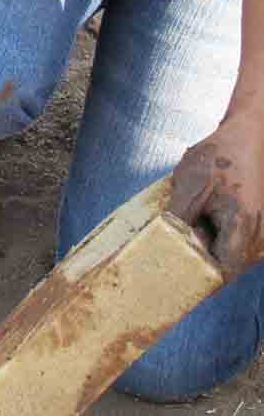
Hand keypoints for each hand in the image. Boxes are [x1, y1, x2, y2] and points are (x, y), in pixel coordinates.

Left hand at [169, 116, 263, 279]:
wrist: (246, 137)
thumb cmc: (219, 157)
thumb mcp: (190, 185)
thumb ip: (179, 218)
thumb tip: (162, 246)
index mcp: (242, 225)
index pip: (223, 270)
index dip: (199, 278)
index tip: (172, 279)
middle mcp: (257, 233)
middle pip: (227, 265)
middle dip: (199, 263)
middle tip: (168, 258)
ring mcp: (260, 230)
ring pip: (230, 254)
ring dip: (207, 249)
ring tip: (183, 234)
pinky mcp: (255, 225)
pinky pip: (234, 242)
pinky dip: (216, 238)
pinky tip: (196, 225)